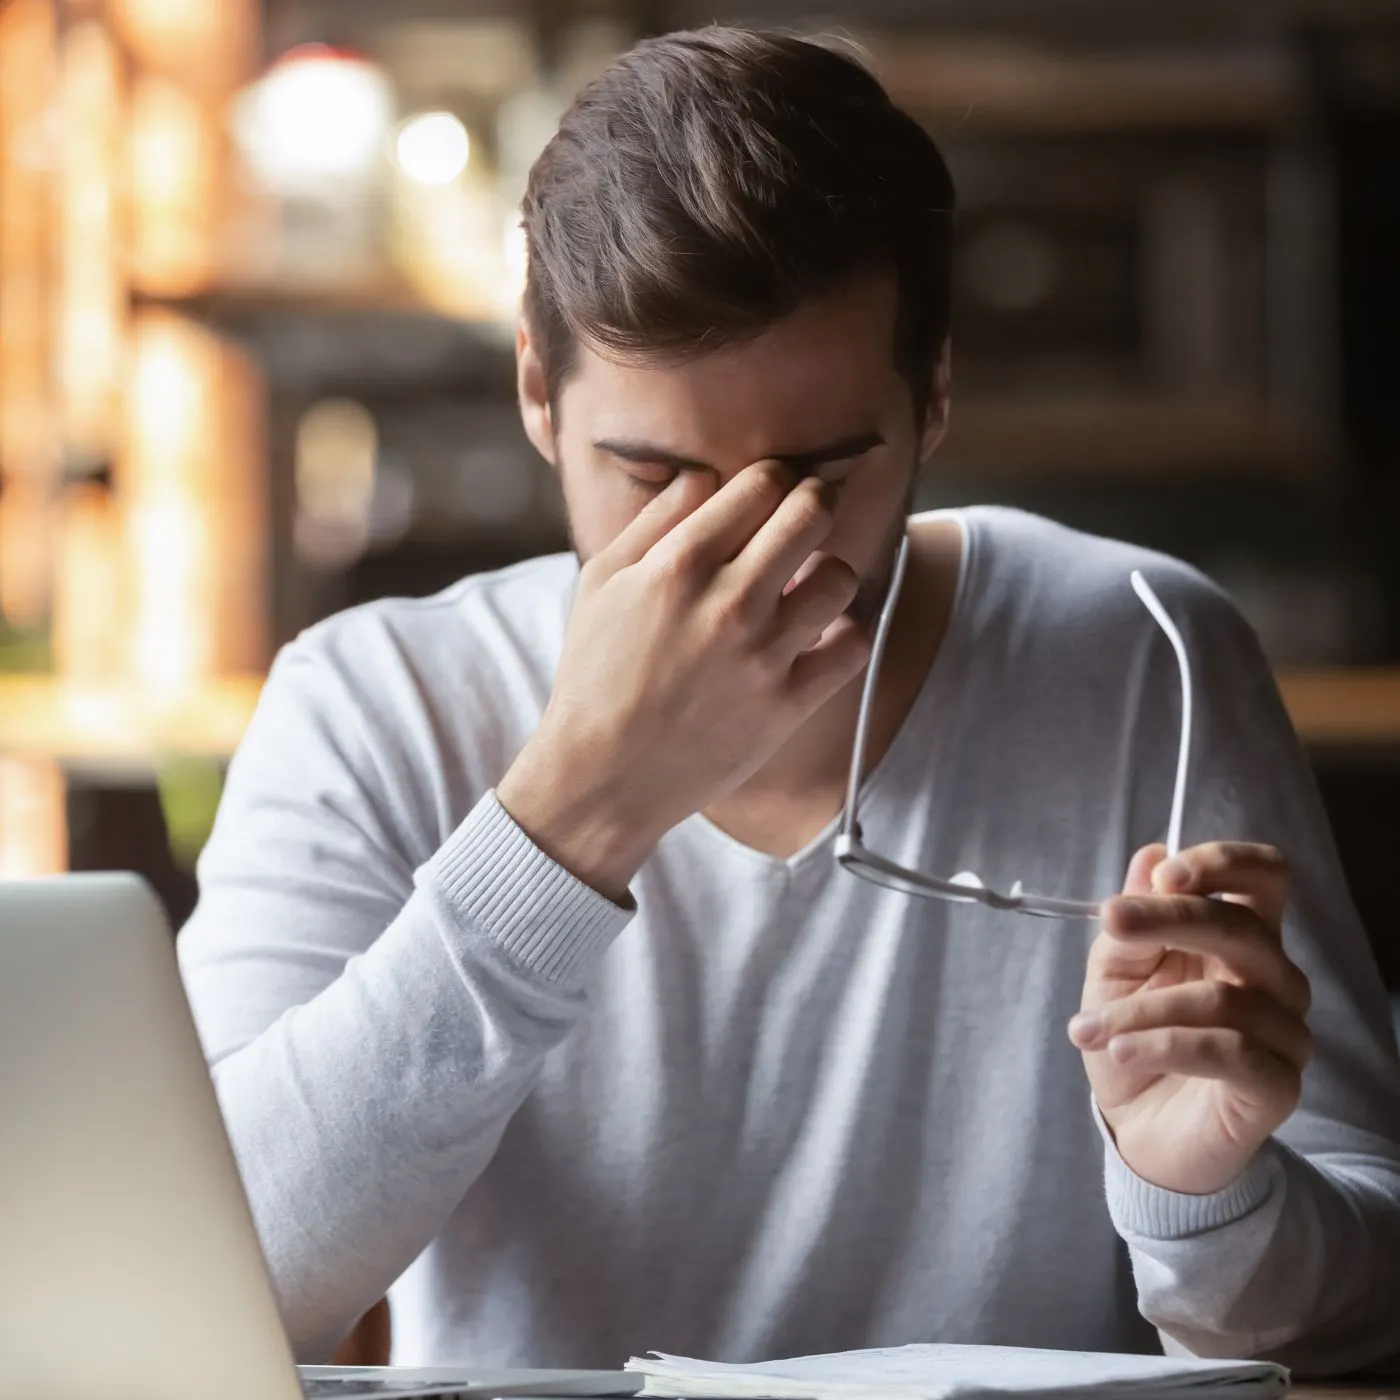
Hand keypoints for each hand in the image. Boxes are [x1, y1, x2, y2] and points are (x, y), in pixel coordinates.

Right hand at [497, 461, 869, 900]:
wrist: (604, 775)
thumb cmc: (596, 673)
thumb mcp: (603, 581)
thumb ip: (655, 520)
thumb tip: (707, 475)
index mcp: (679, 563)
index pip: (761, 483)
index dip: (774, 477)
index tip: (774, 490)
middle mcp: (728, 602)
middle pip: (811, 514)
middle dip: (815, 502)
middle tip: (806, 516)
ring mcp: (763, 655)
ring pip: (840, 575)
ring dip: (830, 570)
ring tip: (808, 583)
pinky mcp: (787, 704)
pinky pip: (853, 645)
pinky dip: (845, 633)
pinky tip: (819, 635)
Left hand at [1069, 842, 1311, 1194]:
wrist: (1139, 1129)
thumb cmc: (1134, 1038)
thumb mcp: (1116, 973)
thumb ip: (1134, 921)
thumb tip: (1150, 856)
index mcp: (1240, 936)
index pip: (1265, 877)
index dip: (1223, 864)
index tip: (1166, 874)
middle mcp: (1274, 978)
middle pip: (1244, 927)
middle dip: (1171, 918)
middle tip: (1112, 922)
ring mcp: (1284, 1033)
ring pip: (1221, 998)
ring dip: (1139, 1008)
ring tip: (1085, 1029)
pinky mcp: (1278, 1085)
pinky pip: (1229, 1052)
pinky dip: (1163, 1046)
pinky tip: (1119, 1051)